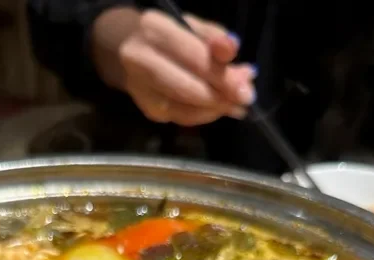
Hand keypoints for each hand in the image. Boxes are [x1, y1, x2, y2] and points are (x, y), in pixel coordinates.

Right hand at [92, 7, 255, 126]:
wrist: (126, 50)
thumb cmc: (168, 36)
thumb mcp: (192, 27)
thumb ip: (215, 39)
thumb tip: (235, 53)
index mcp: (154, 31)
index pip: (194, 58)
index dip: (222, 75)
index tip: (247, 85)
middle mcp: (141, 60)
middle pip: (188, 88)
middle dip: (221, 97)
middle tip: (244, 101)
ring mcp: (141, 89)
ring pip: (185, 108)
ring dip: (215, 109)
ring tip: (235, 105)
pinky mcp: (147, 109)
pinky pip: (181, 118)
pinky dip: (203, 115)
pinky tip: (217, 108)